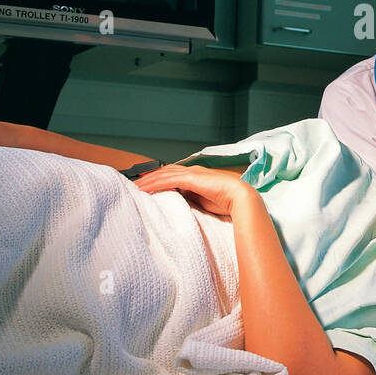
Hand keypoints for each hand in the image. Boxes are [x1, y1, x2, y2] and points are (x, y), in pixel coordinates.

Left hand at [134, 164, 254, 216]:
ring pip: (163, 174)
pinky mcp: (191, 178)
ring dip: (148, 180)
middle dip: (149, 177)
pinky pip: (168, 180)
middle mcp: (192, 171)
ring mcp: (191, 173)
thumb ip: (191, 199)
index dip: (158, 177)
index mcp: (196, 176)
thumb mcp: (203, 201)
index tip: (146, 184)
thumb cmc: (226, 201)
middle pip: (165, 171)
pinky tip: (145, 189)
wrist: (240, 198)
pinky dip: (155, 183)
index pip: (173, 174)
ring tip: (135, 187)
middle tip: (134, 184)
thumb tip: (179, 203)